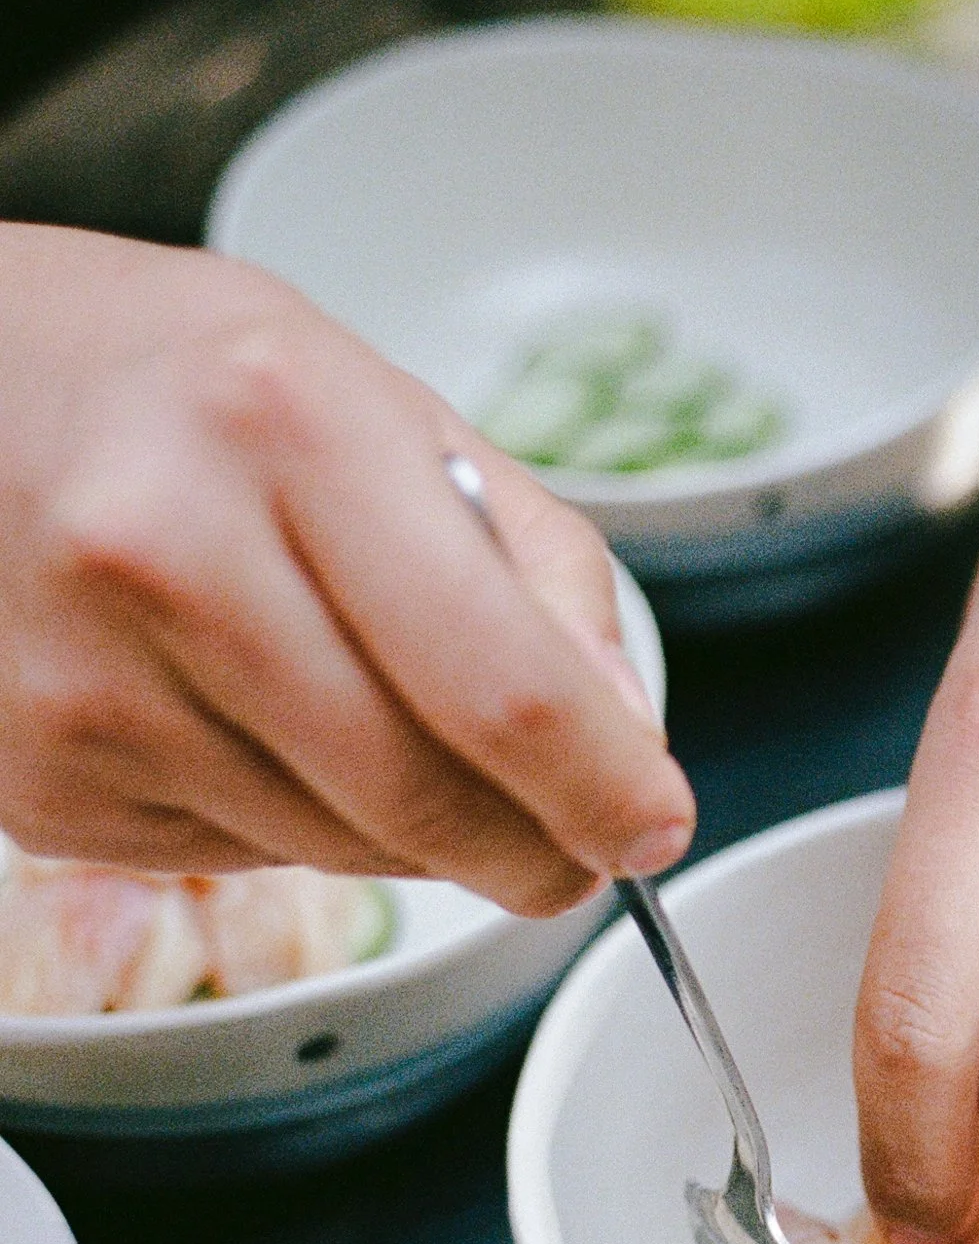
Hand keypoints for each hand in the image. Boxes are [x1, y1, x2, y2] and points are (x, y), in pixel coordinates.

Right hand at [0, 225, 693, 913]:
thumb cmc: (184, 386)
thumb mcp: (385, 405)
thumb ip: (533, 566)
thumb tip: (622, 739)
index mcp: (287, 424)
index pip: (504, 687)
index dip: (605, 789)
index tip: (652, 824)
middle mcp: (168, 554)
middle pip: (426, 799)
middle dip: (534, 851)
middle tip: (570, 848)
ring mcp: (87, 685)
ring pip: (342, 849)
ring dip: (416, 834)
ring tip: (383, 724)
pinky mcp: (40, 784)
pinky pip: (242, 858)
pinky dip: (296, 820)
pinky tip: (255, 719)